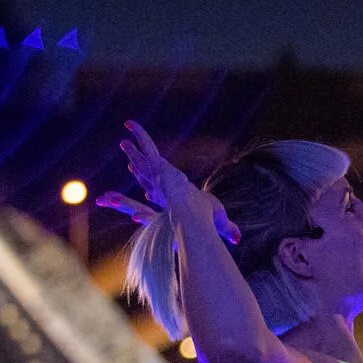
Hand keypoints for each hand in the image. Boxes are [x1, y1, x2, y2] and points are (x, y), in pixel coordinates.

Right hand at [108, 121, 240, 244]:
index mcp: (171, 204)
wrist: (190, 215)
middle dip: (138, 170)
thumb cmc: (205, 220)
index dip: (152, 194)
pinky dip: (139, 133)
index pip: (157, 197)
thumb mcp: (220, 221)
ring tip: (124, 142)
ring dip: (134, 150)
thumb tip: (238, 240)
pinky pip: (148, 145)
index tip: (147, 196)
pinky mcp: (157, 165)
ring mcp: (156, 177)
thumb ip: (229, 228)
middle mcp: (160, 190)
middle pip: (145, 178)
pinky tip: (130, 123)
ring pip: (143, 160)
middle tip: (130, 164)